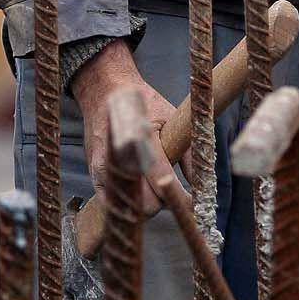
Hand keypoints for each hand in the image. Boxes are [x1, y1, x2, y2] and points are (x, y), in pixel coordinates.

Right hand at [70, 44, 178, 213]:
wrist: (107, 92)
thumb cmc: (143, 104)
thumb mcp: (172, 120)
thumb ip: (187, 153)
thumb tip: (202, 182)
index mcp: (142, 138)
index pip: (162, 180)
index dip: (180, 197)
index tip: (193, 204)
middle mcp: (120, 156)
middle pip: (146, 203)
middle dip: (163, 202)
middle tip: (174, 193)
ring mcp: (105, 168)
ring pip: (129, 207)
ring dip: (146, 204)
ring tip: (157, 190)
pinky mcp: (96, 174)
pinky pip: (112, 204)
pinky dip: (127, 204)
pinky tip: (139, 195)